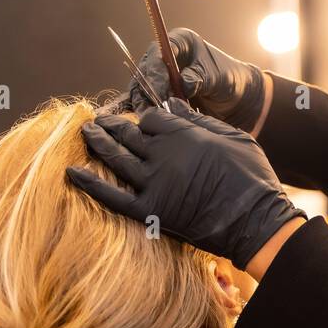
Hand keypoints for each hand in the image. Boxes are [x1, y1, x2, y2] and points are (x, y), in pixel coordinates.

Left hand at [66, 98, 306, 269]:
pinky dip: (89, 184)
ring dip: (97, 143)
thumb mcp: (235, 138)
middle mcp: (164, 155)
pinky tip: (72, 172)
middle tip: (98, 120)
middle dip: (112, 124)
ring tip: (85, 132)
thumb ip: (201, 122)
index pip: (152, 119)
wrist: (256, 221)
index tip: (145, 123)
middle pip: (128, 134)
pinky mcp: (149, 211)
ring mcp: (154, 183)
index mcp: (185, 135)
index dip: (147, 119)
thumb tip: (174, 106)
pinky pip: (111, 196)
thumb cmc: (252, 177)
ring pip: (116, 158)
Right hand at [129, 27, 265, 132]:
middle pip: (145, 71)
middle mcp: (166, 54)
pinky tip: (154, 121)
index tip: (159, 92)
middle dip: (148, 91)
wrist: (236, 94)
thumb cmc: (229, 78)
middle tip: (153, 110)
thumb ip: (198, 78)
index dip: (155, 73)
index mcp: (180, 41)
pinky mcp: (160, 90)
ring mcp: (161, 72)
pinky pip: (147, 99)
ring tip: (155, 118)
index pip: (159, 54)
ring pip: (142, 87)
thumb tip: (183, 85)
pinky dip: (149, 110)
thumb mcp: (216, 75)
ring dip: (146, 103)